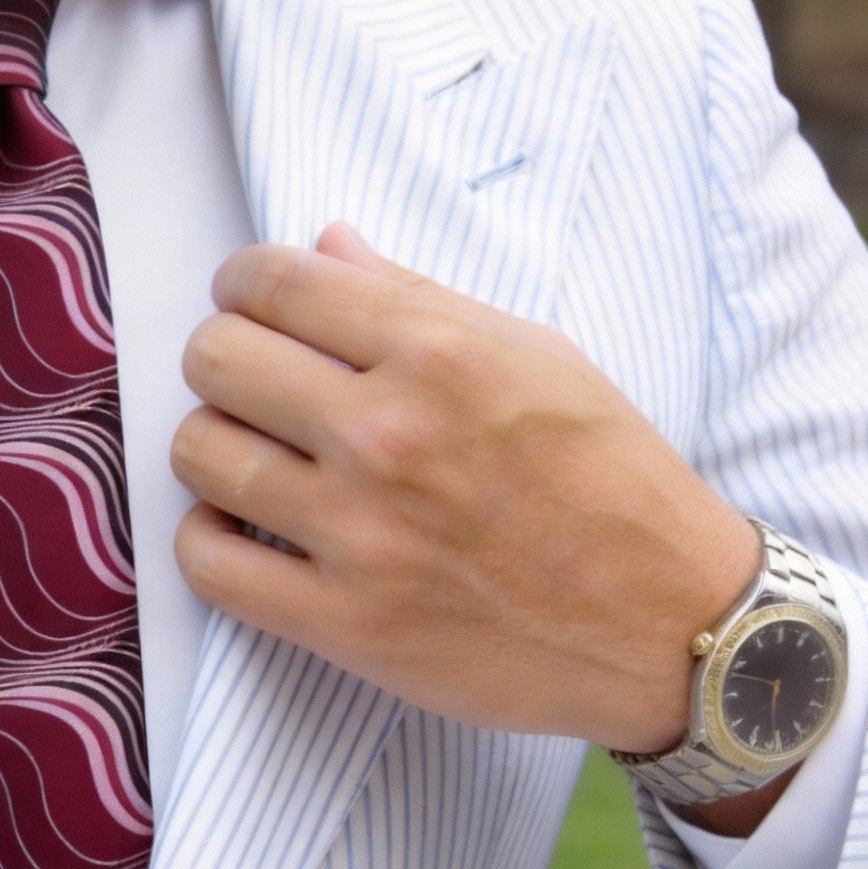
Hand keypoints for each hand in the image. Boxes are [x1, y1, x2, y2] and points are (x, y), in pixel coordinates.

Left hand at [171, 225, 762, 756]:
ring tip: (250, 456)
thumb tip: (326, 245)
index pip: (274, 283)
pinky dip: (206, 538)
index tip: (246, 303)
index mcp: (439, 355)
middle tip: (250, 384)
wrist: (668, 623)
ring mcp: (361, 535)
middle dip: (221, 359)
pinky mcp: (343, 623)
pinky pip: (208, 563)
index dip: (241, 284)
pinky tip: (240, 528)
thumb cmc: (610, 480)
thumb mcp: (538, 358)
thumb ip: (419, 301)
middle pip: (216, 361)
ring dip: (210, 446)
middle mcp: (389, 436)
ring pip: (199, 454)